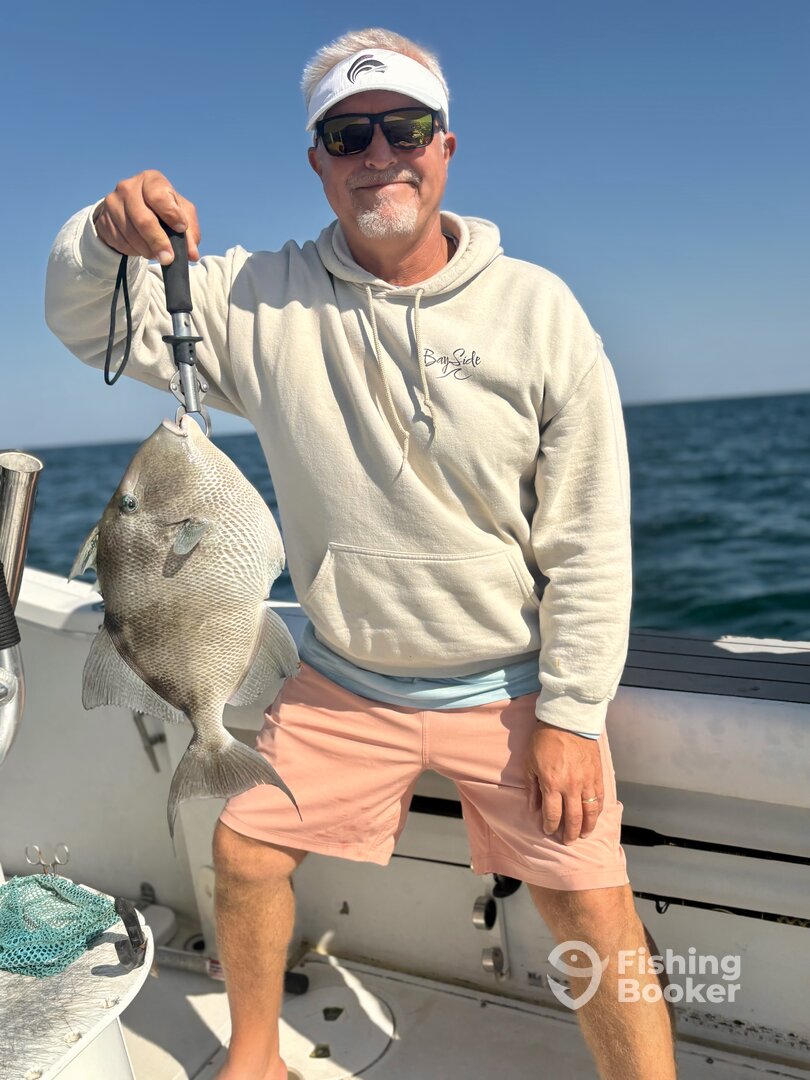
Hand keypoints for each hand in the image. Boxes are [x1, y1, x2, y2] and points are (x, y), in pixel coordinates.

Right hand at [93, 169, 200, 264]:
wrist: (132, 212)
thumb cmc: (163, 212)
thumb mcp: (181, 216)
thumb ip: (190, 233)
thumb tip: (192, 254)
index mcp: (151, 180)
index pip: (159, 196)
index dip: (171, 214)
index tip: (181, 228)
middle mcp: (129, 187)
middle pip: (143, 219)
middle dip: (158, 242)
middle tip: (168, 258)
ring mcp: (113, 202)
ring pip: (131, 234)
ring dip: (147, 250)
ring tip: (157, 254)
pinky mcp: (104, 220)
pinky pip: (120, 241)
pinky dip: (134, 250)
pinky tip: (142, 248)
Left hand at [525, 722, 603, 844]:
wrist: (568, 721)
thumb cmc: (545, 740)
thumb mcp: (530, 763)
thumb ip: (532, 787)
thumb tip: (534, 807)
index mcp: (552, 784)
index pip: (552, 814)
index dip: (550, 826)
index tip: (548, 831)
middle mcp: (571, 786)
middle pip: (573, 818)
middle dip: (569, 833)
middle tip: (567, 841)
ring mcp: (587, 781)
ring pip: (590, 812)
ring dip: (587, 826)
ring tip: (583, 834)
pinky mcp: (598, 775)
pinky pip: (600, 798)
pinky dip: (598, 810)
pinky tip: (594, 816)